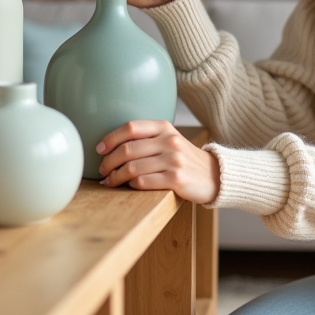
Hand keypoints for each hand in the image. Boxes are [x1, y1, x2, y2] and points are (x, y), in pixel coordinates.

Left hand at [97, 120, 220, 204]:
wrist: (214, 176)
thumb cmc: (184, 159)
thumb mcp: (169, 140)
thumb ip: (147, 139)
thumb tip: (111, 147)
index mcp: (164, 127)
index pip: (130, 127)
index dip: (110, 139)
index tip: (99, 150)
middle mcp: (169, 141)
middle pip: (127, 150)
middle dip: (108, 163)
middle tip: (103, 171)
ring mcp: (173, 160)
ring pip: (132, 168)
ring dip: (116, 177)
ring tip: (110, 182)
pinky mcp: (176, 179)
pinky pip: (143, 182)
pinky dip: (131, 185)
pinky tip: (128, 187)